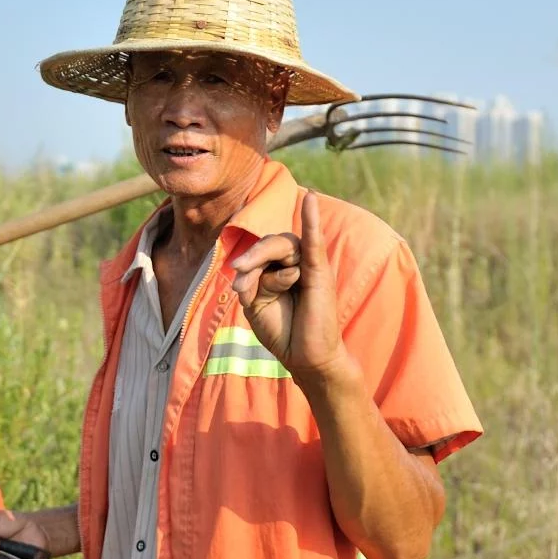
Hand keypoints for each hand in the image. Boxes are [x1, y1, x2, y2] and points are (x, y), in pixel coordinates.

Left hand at [227, 190, 349, 382]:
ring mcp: (310, 265)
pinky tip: (312, 200)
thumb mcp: (255, 304)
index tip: (237, 289)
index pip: (260, 252)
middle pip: (270, 243)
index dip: (246, 264)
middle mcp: (296, 262)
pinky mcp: (321, 272)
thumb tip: (247, 266)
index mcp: (279, 267)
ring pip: (283, 245)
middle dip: (252, 259)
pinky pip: (315, 242)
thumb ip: (250, 281)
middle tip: (239, 283)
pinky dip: (313, 220)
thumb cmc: (282, 330)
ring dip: (264, 259)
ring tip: (253, 286)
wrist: (304, 358)